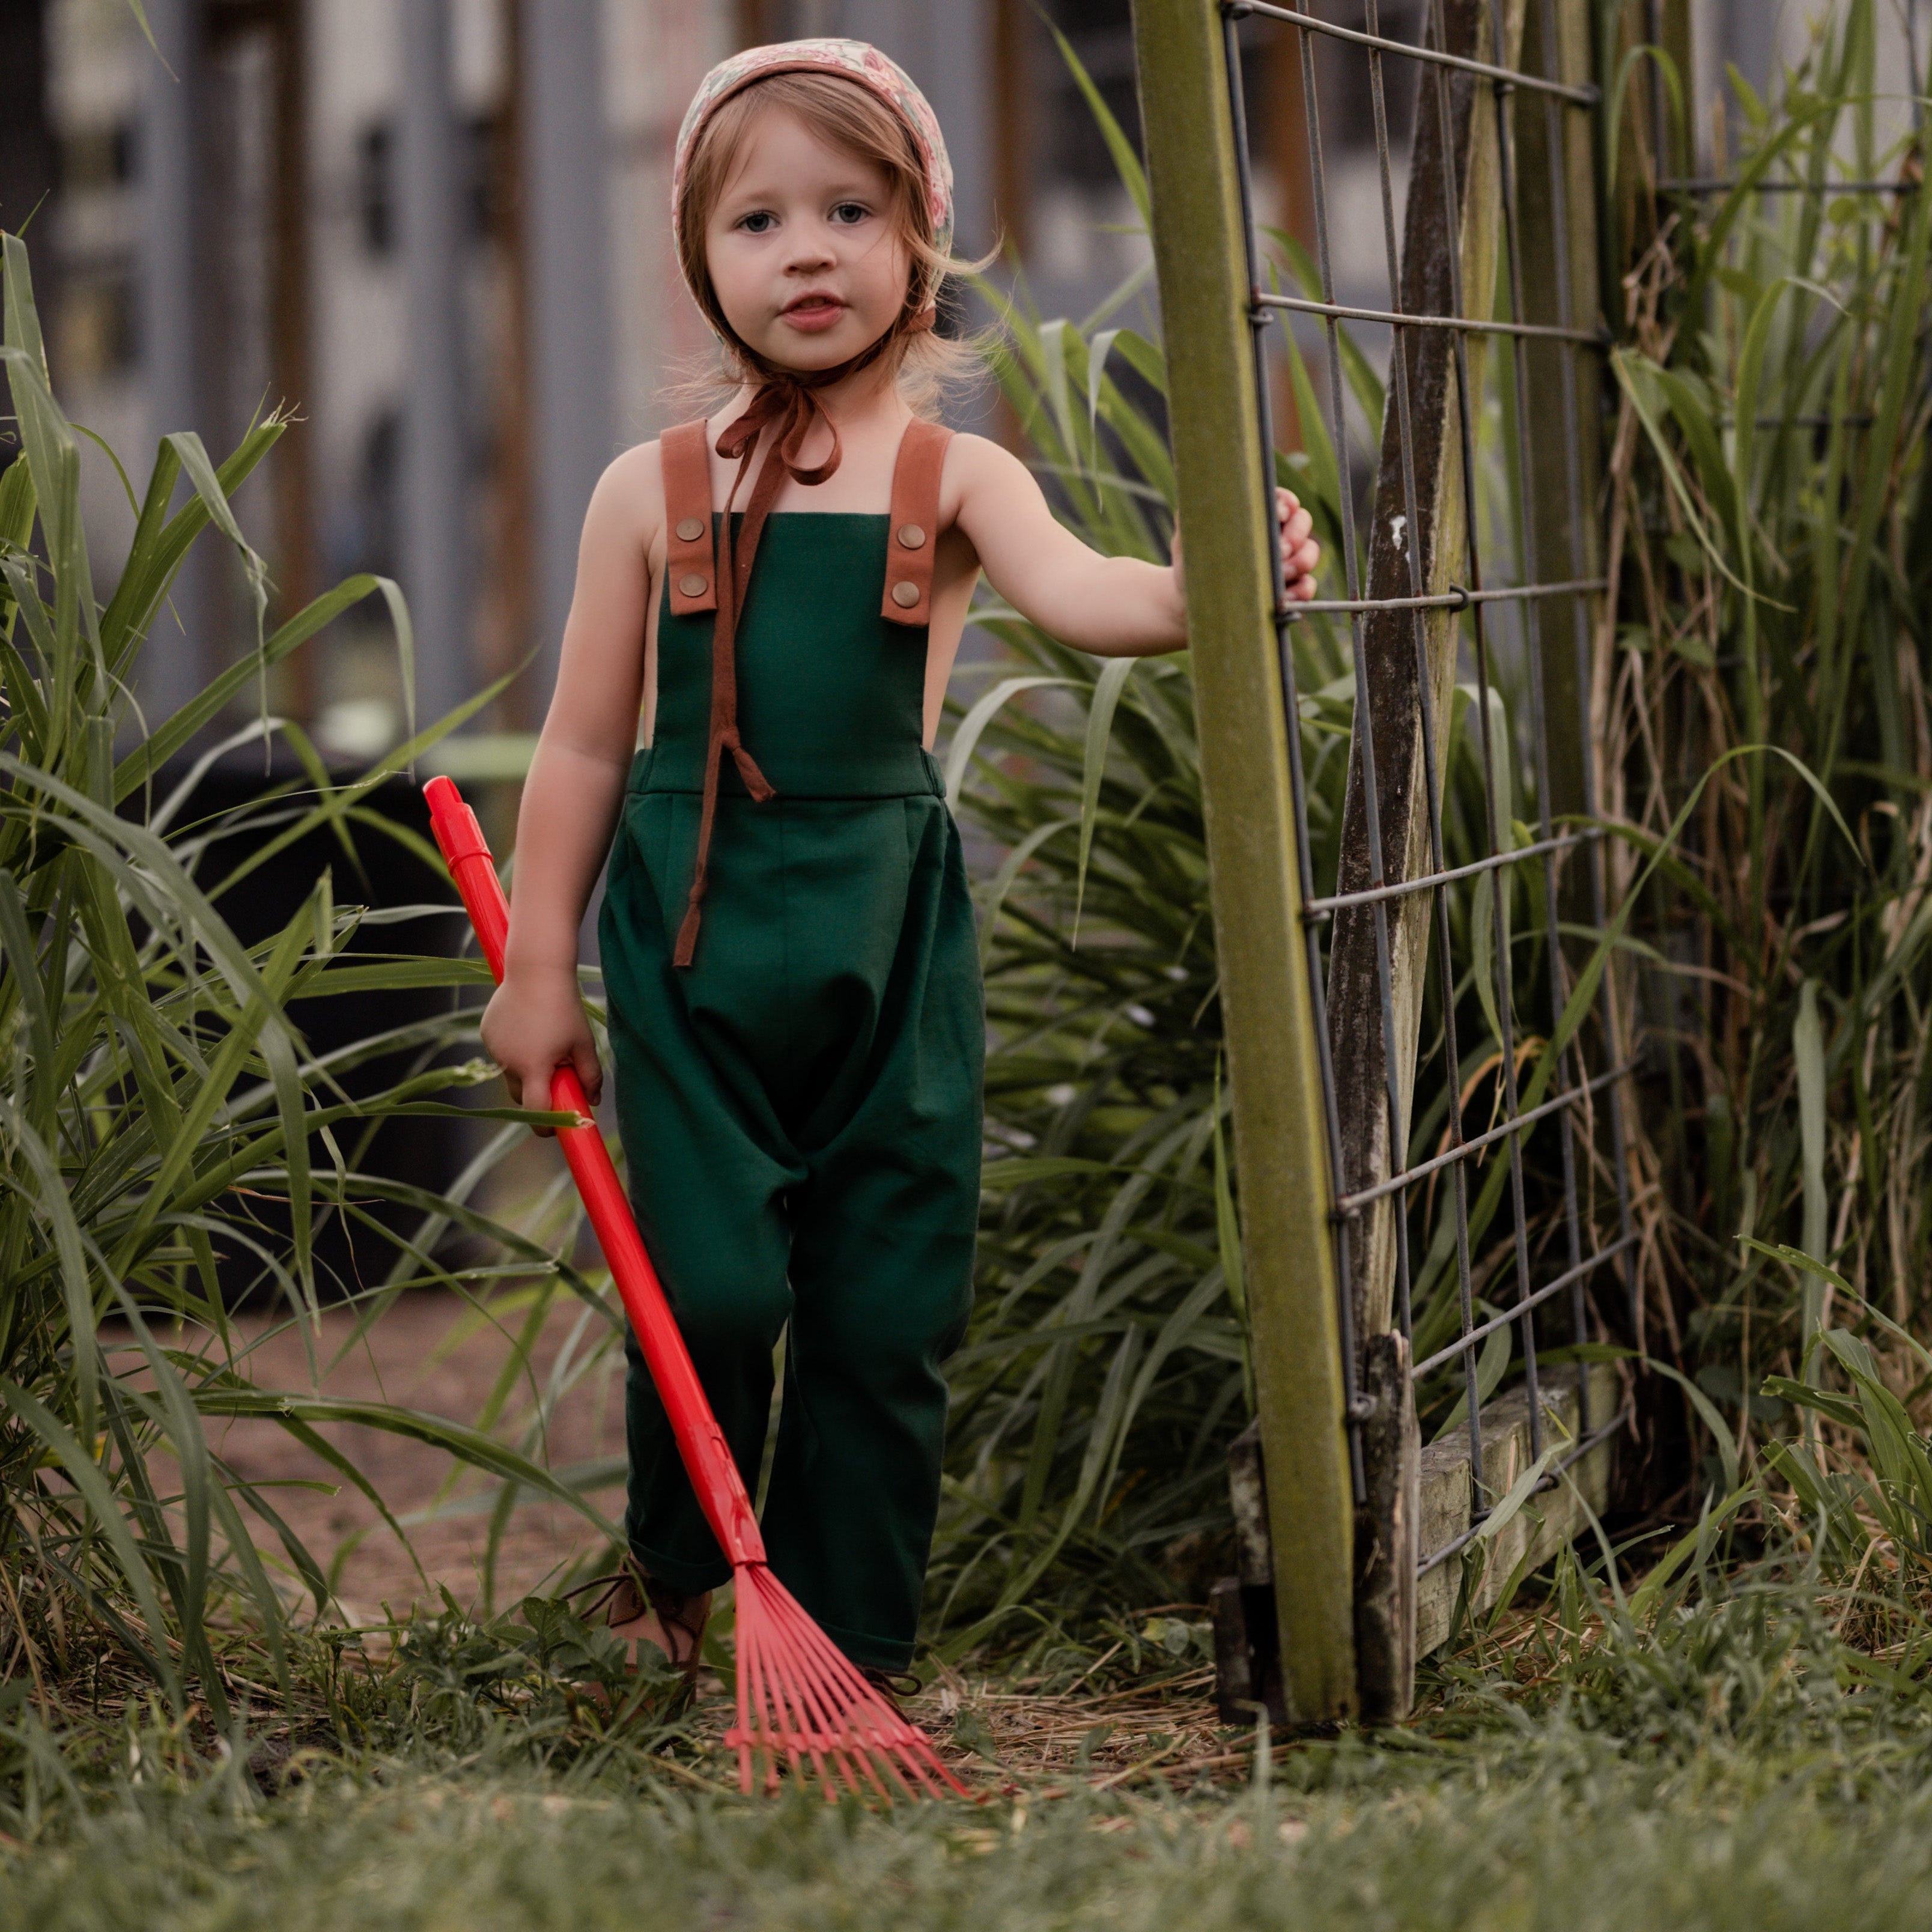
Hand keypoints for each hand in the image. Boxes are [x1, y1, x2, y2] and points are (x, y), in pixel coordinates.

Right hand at [480, 970, 602, 1137]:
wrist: (536, 970)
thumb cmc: (564, 1007)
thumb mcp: (583, 1042)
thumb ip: (590, 1075)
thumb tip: (593, 1101)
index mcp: (534, 1067)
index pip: (536, 1112)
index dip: (546, 1126)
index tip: (555, 1130)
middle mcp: (508, 1062)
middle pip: (522, 1096)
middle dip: (538, 1095)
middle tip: (557, 1077)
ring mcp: (494, 1048)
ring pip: (510, 1073)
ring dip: (526, 1070)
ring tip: (544, 1041)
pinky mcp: (487, 1034)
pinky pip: (502, 1053)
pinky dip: (514, 1050)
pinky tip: (528, 1028)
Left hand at [1169, 487, 1321, 608]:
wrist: (1190, 608)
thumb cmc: (1190, 568)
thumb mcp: (1188, 539)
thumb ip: (1196, 514)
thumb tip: (1202, 488)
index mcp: (1255, 517)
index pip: (1280, 500)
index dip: (1286, 503)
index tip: (1279, 514)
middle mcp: (1274, 536)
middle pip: (1302, 521)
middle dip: (1296, 534)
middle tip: (1280, 550)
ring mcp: (1285, 563)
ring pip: (1310, 552)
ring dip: (1302, 561)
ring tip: (1282, 573)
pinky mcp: (1288, 591)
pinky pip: (1307, 587)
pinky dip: (1300, 591)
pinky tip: (1284, 597)